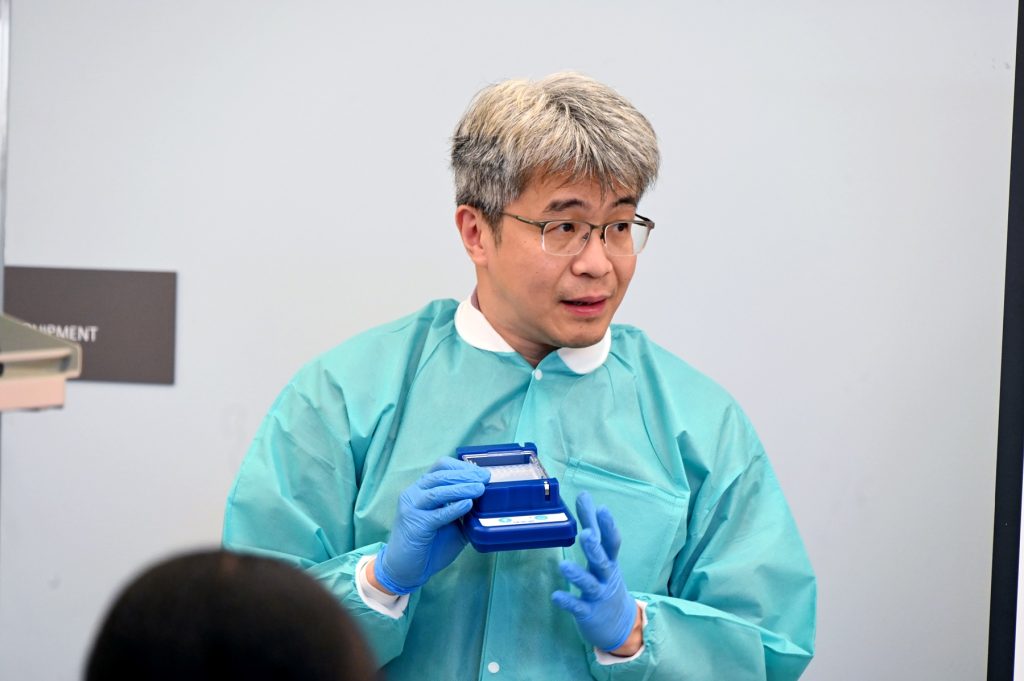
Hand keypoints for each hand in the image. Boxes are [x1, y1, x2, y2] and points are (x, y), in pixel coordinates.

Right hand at [373, 458, 489, 594]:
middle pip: (440, 475)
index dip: (461, 466)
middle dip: (465, 475)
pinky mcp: (414, 524)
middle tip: (485, 478)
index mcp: (422, 489)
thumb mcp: (452, 524)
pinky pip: (436, 514)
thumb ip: (465, 511)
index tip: (481, 472)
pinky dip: (453, 508)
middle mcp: (413, 493)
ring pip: (437, 491)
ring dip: (461, 488)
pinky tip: (467, 504)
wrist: (406, 569)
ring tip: (480, 489)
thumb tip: (488, 501)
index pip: (441, 466)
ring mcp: (411, 508)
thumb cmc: (430, 545)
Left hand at [552, 492, 638, 651]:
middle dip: (595, 548)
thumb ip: (592, 526)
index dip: (608, 526)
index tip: (601, 508)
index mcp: (609, 561)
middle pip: (602, 561)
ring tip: (563, 565)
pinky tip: (556, 596)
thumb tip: (584, 495)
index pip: (611, 542)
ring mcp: (598, 595)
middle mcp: (606, 577)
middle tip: (586, 534)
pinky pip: (578, 607)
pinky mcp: (588, 613)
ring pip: (589, 584)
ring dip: (577, 575)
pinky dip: (568, 601)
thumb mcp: (602, 555)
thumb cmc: (605, 581)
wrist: (619, 625)